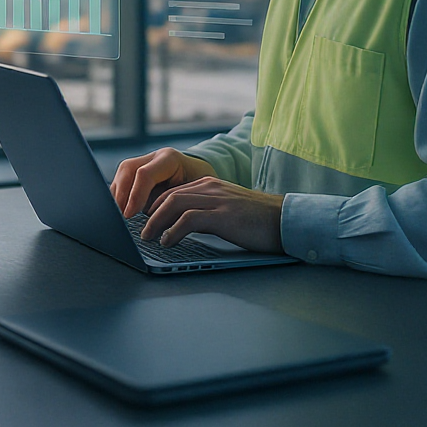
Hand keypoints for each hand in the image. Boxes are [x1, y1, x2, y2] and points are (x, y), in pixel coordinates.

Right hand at [110, 147, 217, 218]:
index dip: (135, 195)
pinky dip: (118, 195)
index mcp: (170, 159)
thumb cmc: (202, 189)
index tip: (129, 215)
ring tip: (116, 215)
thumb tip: (156, 223)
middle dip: (121, 194)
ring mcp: (145, 160)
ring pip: (122, 173)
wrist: (202, 176)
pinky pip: (122, 179)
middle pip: (128, 169)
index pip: (145, 174)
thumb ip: (175, 205)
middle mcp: (155, 156)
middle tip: (118, 216)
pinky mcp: (138, 170)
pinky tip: (119, 209)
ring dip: (116, 195)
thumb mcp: (193, 195)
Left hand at [141, 177, 283, 253]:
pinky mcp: (223, 215)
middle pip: (168, 195)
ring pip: (174, 204)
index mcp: (210, 184)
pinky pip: (189, 219)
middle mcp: (210, 188)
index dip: (154, 205)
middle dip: (149, 213)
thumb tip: (184, 225)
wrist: (287, 220)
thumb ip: (207, 211)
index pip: (173, 190)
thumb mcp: (227, 209)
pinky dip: (173, 230)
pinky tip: (167, 241)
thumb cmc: (259, 220)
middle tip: (139, 230)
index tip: (144, 219)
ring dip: (156, 221)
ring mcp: (217, 200)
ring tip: (147, 236)